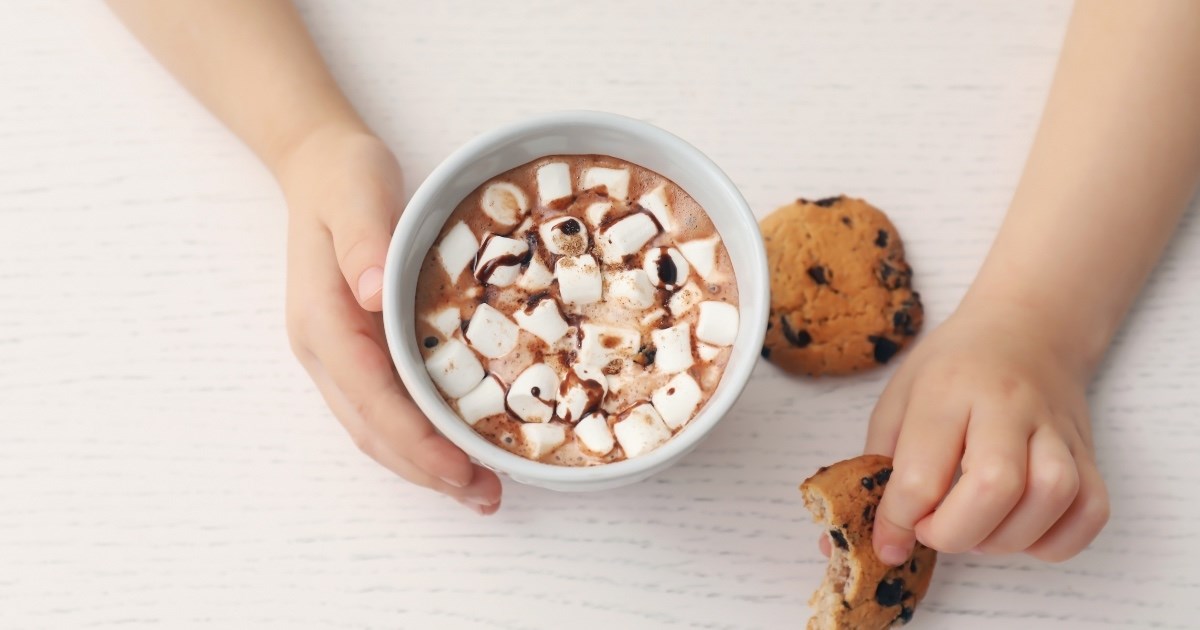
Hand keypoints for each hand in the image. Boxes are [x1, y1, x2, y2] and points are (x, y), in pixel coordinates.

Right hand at [277, 128, 501, 513]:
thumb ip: (363, 239)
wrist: (318, 164)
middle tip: (486, 497)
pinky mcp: (354, 350)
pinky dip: (418, 436)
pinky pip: (384, 406)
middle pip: (371, 429)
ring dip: (423, 465)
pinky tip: (455, 447)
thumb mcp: (356, 191)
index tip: (461, 469)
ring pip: (375, 427)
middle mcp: (323, 348)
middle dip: (426, 470)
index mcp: (322, 319)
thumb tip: (372, 291)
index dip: (415, 441)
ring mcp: (334, 354)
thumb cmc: (343, 175)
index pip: (370, 397)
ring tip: (479, 489)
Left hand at [863, 299, 1109, 562]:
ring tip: (977, 532)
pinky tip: (1022, 533)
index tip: (889, 541)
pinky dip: (1059, 540)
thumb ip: (877, 466)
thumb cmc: (952, 369)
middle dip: (954, 532)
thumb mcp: (898, 399)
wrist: (1025, 328)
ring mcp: (1055, 428)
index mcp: (947, 390)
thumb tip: (863, 538)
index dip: (898, 521)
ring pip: (1053, 495)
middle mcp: (1006, 406)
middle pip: (995, 485)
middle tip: (933, 532)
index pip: (922, 473)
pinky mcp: (1088, 451)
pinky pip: (1091, 509)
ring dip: (1008, 538)